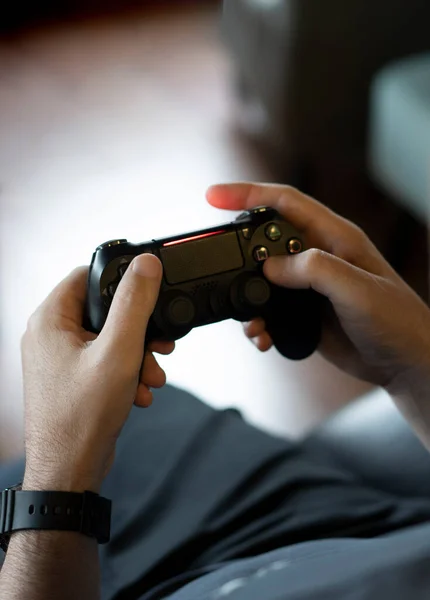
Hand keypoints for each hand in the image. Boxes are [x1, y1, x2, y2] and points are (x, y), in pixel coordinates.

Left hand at [21, 254, 172, 492]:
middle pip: (103, 310)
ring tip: (151, 375)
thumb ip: (134, 304)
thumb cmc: (82, 417)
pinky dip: (126, 373)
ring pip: (108, 339)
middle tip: (158, 343)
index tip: (146, 292)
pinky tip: (140, 392)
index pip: (86, 276)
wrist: (70, 471)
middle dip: (137, 330)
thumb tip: (145, 265)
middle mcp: (50, 336)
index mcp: (50, 320)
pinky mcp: (72, 379)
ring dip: (137, 355)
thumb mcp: (118, 351)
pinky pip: (105, 362)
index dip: (120, 280)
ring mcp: (60, 359)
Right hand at [207, 182, 429, 389]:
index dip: (247, 194)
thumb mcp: (358, 289)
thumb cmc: (396, 320)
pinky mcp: (302, 313)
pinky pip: (268, 310)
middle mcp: (318, 257)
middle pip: (265, 239)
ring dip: (247, 297)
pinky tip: (262, 335)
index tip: (214, 196)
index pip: (285, 203)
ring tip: (249, 316)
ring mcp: (308, 287)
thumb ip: (314, 270)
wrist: (403, 363)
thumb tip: (270, 266)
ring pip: (262, 279)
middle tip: (222, 265)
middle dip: (239, 250)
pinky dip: (258, 322)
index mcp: (334, 238)